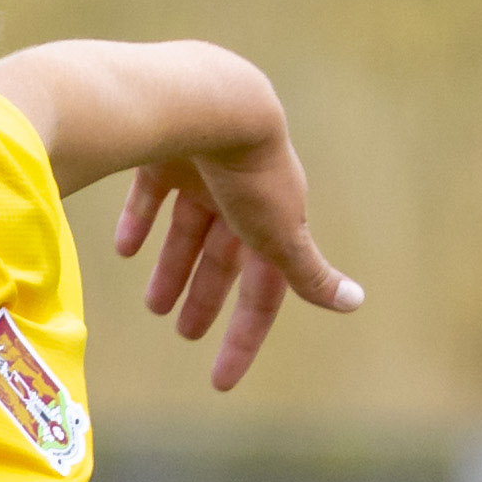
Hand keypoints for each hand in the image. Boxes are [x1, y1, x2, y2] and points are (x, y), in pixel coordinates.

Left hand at [110, 122, 361, 394]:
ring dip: (173, 267)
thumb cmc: (250, 174)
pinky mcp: (166, 150)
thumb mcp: (280, 233)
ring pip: (186, 228)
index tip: (220, 379)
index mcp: (272, 217)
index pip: (263, 287)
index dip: (245, 333)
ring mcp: (202, 168)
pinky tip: (125, 249)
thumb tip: (356, 303)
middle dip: (206, 296)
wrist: (211, 102)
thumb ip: (309, 272)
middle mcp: (240, 193)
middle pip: (223, 257)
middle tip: (185, 333)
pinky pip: (152, 190)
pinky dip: (141, 220)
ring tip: (153, 305)